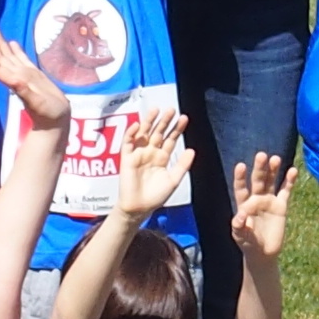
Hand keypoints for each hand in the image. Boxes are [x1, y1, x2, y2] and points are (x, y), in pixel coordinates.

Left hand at [0, 25, 69, 128]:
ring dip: (1, 44)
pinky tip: (12, 42)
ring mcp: (25, 76)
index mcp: (16, 82)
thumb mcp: (38, 103)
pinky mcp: (34, 76)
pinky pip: (22, 60)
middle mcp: (17, 77)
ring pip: (9, 57)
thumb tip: (14, 79)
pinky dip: (16, 51)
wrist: (56, 121)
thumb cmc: (48, 114)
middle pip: (1, 58)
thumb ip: (25, 92)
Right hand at [111, 103, 193, 217]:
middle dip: (164, 121)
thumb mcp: (173, 180)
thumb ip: (182, 165)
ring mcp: (138, 154)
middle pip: (158, 132)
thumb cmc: (156, 196)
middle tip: (171, 110)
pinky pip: (128, 142)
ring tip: (156, 110)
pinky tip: (138, 125)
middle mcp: (151, 152)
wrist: (139, 208)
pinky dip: (131, 133)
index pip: (170, 139)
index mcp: (162, 157)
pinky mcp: (126, 158)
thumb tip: (192, 149)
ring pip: (143, 133)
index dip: (177, 129)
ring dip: (148, 122)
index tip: (184, 118)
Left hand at [227, 153, 293, 262]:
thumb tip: (240, 214)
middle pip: (258, 180)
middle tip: (262, 155)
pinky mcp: (281, 206)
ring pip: (271, 182)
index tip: (241, 166)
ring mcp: (269, 201)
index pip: (241, 188)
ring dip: (273, 170)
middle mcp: (256, 199)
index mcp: (243, 204)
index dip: (240, 177)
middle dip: (260, 169)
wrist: (263, 253)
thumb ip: (239, 225)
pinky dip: (289, 181)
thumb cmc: (248, 244)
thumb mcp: (240, 236)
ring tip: (276, 159)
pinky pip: (285, 191)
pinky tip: (293, 170)